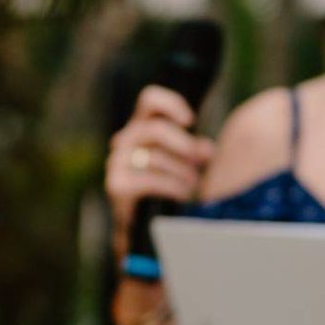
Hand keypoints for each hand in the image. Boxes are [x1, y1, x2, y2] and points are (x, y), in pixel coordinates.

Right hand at [106, 86, 215, 257]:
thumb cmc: (164, 185)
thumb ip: (194, 151)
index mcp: (140, 127)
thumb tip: (206, 149)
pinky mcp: (117, 185)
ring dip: (181, 171)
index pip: (149, 101)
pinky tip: (182, 194)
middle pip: (154, 128)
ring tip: (194, 184)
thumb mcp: (183, 162)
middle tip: (201, 159)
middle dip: (183, 144)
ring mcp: (117, 163)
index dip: (171, 104)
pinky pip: (149, 180)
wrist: (143, 224)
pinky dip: (171, 186)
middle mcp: (124, 141)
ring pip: (154, 157)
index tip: (191, 121)